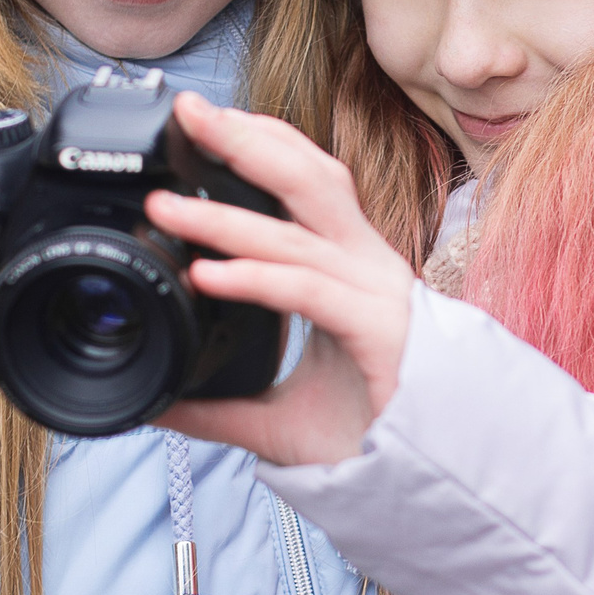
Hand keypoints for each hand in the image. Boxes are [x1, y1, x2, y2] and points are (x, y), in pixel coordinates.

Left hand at [145, 91, 418, 467]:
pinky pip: (308, 291)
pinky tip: (209, 276)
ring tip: (164, 208)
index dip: (259, 143)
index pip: (305, 182)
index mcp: (349, 267)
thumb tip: (158, 405)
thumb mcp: (275, 420)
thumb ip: (217, 408)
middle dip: (245, 139)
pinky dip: (255, 278)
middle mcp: (366, 266)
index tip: (200, 121)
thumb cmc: (373, 435)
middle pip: (308, 178)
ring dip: (224, 217)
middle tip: (186, 112)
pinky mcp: (380, 331)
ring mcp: (375, 294)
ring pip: (296, 234)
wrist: (435, 482)